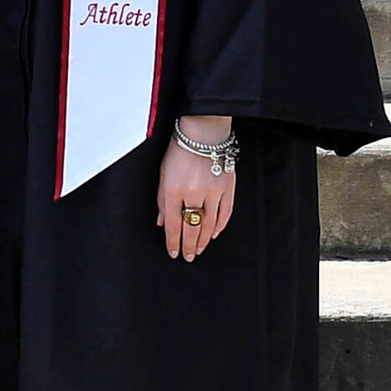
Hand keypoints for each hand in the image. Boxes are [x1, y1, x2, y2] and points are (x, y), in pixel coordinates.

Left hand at [156, 115, 234, 262]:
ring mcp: (213, 191)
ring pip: (209, 224)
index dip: (173, 242)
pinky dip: (219, 226)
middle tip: (188, 257)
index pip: (173, 224)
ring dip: (203, 240)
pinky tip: (213, 234)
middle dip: (188, 246)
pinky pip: (225, 213)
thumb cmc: (179, 151)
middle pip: (191, 228)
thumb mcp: (163, 174)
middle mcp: (194, 193)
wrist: (203, 132)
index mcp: (174, 189)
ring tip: (199, 249)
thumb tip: (162, 223)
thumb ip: (162, 200)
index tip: (173, 252)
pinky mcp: (228, 187)